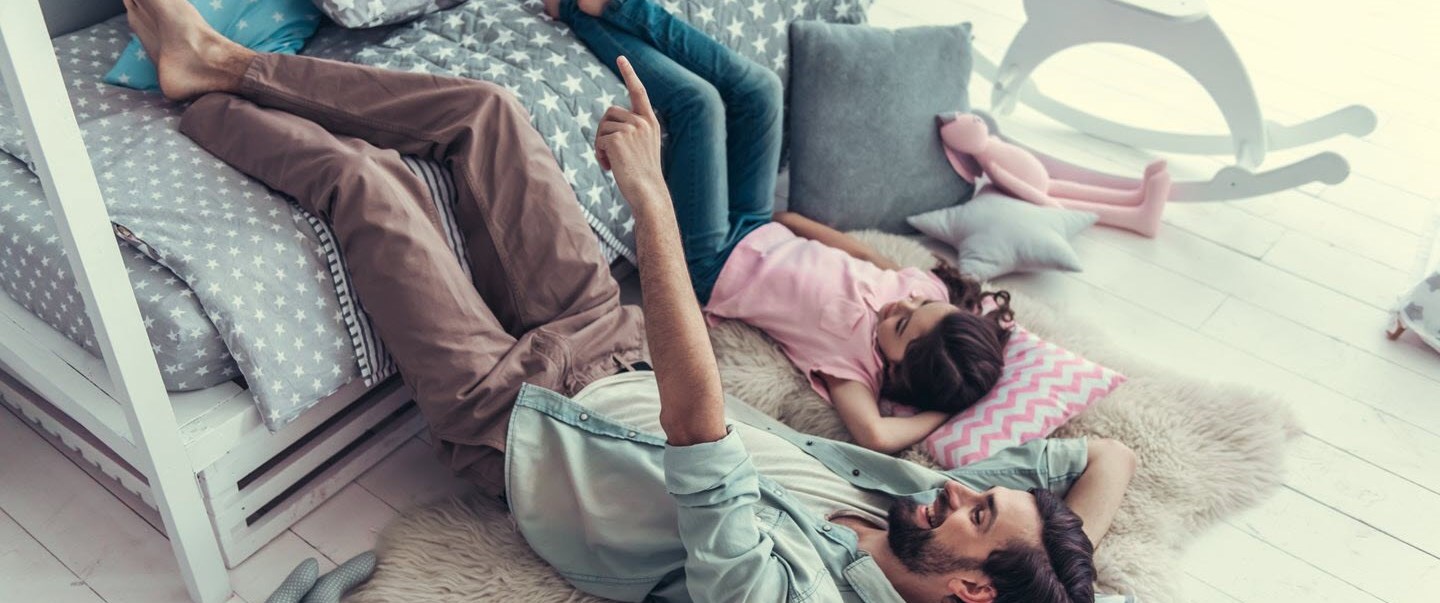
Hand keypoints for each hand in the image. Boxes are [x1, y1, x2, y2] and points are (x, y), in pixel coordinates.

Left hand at [595, 56, 665, 208]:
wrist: (648, 193)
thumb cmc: (643, 176)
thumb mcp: (641, 148)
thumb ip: (630, 132)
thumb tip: (607, 126)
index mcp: (650, 122)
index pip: (638, 92)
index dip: (630, 74)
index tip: (621, 58)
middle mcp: (643, 121)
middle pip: (610, 112)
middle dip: (604, 130)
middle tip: (608, 153)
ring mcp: (632, 128)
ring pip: (602, 126)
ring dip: (600, 144)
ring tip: (611, 162)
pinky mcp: (618, 138)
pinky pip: (599, 140)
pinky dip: (600, 154)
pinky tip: (609, 167)